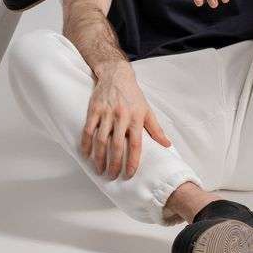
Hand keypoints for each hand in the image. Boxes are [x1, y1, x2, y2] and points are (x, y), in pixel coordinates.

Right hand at [81, 63, 171, 179]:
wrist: (116, 75)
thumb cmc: (133, 95)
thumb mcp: (147, 110)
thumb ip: (156, 129)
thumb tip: (167, 145)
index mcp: (136, 118)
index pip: (135, 145)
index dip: (132, 162)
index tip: (129, 175)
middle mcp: (121, 116)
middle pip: (116, 146)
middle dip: (114, 165)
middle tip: (112, 176)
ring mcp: (106, 113)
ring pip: (101, 140)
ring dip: (99, 158)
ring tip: (99, 170)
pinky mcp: (94, 109)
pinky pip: (88, 130)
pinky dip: (86, 144)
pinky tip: (86, 155)